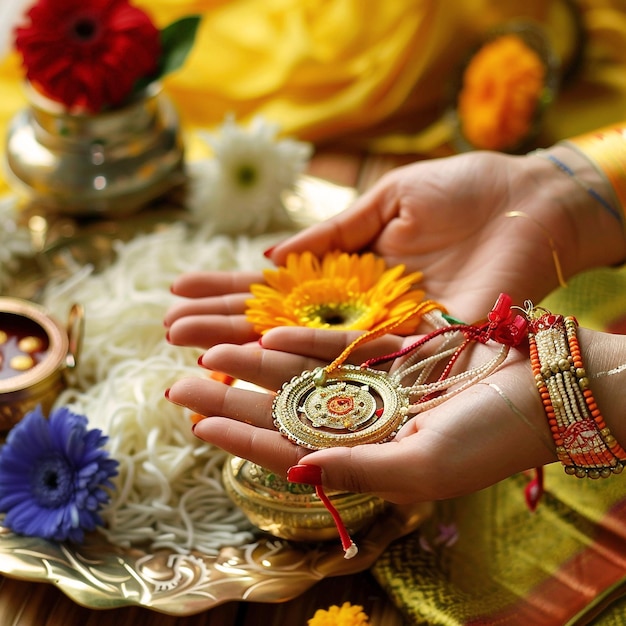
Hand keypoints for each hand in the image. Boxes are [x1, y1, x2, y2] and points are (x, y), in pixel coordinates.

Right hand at [164, 147, 624, 348]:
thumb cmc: (462, 192)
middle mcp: (355, 312)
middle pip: (279, 325)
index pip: (276, 290)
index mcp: (347, 275)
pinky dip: (307, 364)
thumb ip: (332, 233)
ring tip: (194, 355)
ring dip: (249, 352)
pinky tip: (260, 365)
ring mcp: (380, 334)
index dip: (228, 292)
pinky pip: (353, 360)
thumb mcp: (385, 201)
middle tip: (168, 333)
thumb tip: (271, 259)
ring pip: (305, 350)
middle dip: (224, 327)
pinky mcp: (413, 349)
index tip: (179, 293)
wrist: (527, 204)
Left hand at [166, 325, 558, 503]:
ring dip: (252, 362)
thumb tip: (297, 474)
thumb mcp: (423, 463)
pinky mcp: (383, 357)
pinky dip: (298, 341)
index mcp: (363, 459)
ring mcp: (368, 390)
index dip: (238, 437)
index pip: (286, 451)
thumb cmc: (491, 438)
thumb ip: (357, 470)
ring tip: (205, 348)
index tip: (195, 421)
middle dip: (229, 397)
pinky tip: (263, 332)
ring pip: (296, 377)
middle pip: (279, 411)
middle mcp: (358, 426)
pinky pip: (332, 347)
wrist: (539, 393)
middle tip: (178, 383)